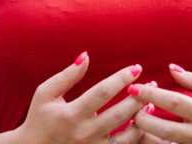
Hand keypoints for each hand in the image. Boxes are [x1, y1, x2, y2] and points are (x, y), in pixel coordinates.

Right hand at [15, 52, 151, 143]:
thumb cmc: (39, 118)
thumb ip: (67, 75)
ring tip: (152, 104)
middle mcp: (84, 134)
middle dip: (138, 97)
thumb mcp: (46, 93)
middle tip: (152, 83)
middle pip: (120, 114)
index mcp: (71, 115)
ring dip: (142, 119)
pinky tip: (143, 124)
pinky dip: (136, 137)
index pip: (102, 93)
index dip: (121, 78)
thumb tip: (87, 56)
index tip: (137, 67)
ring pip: (126, 137)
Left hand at [128, 64, 191, 143]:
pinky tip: (147, 132)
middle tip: (130, 105)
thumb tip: (171, 69)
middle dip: (141, 118)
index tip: (134, 87)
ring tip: (135, 117)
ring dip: (145, 133)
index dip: (152, 95)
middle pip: (163, 130)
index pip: (175, 103)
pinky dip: (156, 141)